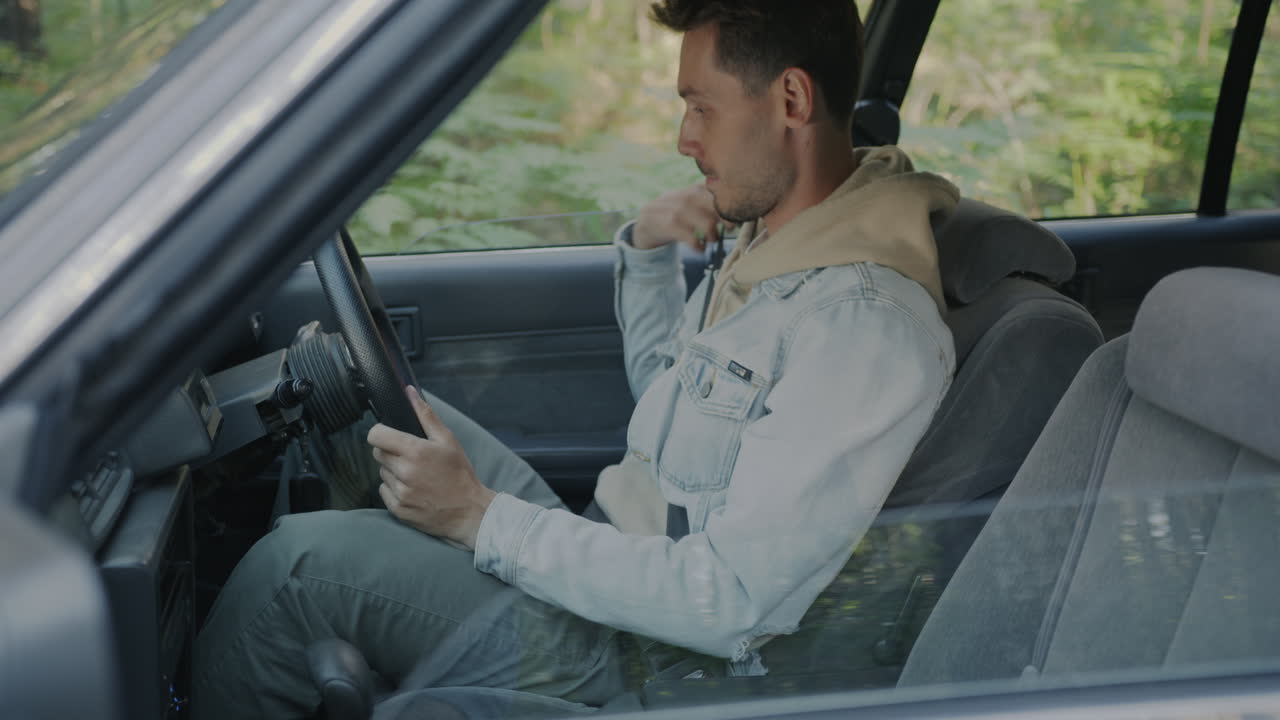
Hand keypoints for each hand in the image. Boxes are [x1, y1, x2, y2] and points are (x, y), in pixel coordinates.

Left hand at [367, 386, 495, 549]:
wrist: (469, 511)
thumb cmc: (459, 473)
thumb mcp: (448, 440)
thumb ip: (426, 415)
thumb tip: (409, 392)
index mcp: (415, 451)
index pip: (376, 435)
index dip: (381, 433)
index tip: (390, 436)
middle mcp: (404, 472)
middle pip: (378, 454)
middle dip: (390, 452)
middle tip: (410, 457)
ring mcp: (400, 492)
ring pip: (382, 473)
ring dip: (393, 472)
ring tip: (415, 476)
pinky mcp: (398, 509)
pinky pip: (384, 492)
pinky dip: (394, 489)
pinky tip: (413, 490)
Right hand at [632, 184, 733, 251]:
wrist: (646, 223)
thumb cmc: (676, 214)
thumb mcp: (690, 202)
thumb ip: (709, 199)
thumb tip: (738, 208)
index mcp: (694, 189)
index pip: (719, 191)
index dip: (732, 204)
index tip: (738, 216)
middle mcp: (686, 196)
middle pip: (716, 205)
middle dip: (727, 219)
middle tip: (730, 229)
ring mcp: (676, 210)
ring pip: (707, 223)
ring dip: (713, 235)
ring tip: (711, 240)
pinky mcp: (668, 225)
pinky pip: (692, 238)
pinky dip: (699, 246)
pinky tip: (700, 249)